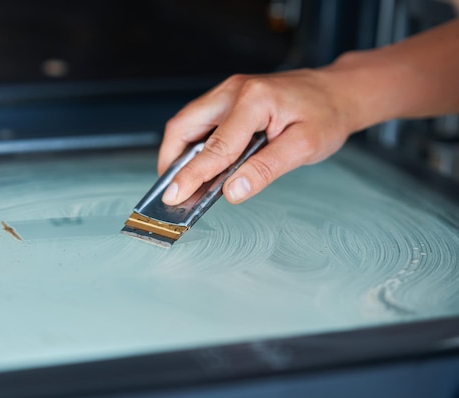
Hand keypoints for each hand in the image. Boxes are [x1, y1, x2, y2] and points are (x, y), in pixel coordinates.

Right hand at [157, 68, 356, 204]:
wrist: (338, 92)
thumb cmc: (326, 115)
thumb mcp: (304, 147)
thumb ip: (265, 170)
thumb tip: (233, 191)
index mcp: (254, 100)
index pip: (215, 146)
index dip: (192, 175)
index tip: (175, 197)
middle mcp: (234, 90)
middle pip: (184, 125)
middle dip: (170, 160)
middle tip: (171, 191)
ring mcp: (228, 91)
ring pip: (186, 122)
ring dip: (178, 152)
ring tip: (182, 181)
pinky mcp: (228, 98)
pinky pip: (199, 121)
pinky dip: (192, 144)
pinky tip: (198, 165)